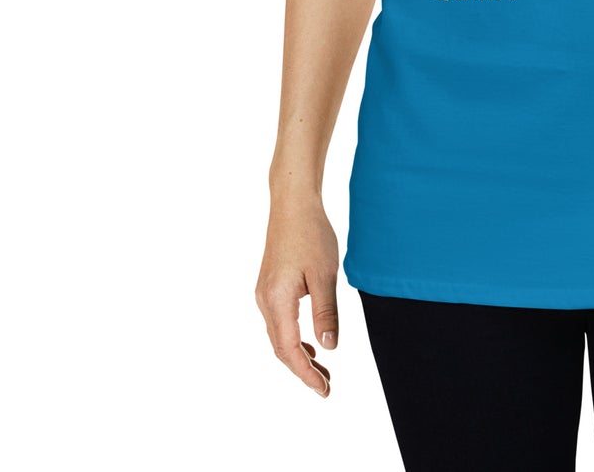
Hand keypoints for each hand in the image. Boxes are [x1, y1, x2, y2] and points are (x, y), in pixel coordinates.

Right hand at [255, 195, 341, 397]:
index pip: (289, 350)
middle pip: (280, 348)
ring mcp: (264, 293)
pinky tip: (310, 342)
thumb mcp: (324, 275)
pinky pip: (279, 321)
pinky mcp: (269, 286)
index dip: (305, 373)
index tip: (323, 389)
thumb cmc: (311, 234)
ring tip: (322, 369)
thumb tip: (330, 348)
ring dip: (298, 354)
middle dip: (302, 369)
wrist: (292, 204)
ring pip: (279, 336)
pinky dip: (294, 337)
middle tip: (326, 385)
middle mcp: (264, 300)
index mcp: (277, 300)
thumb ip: (326, 313)